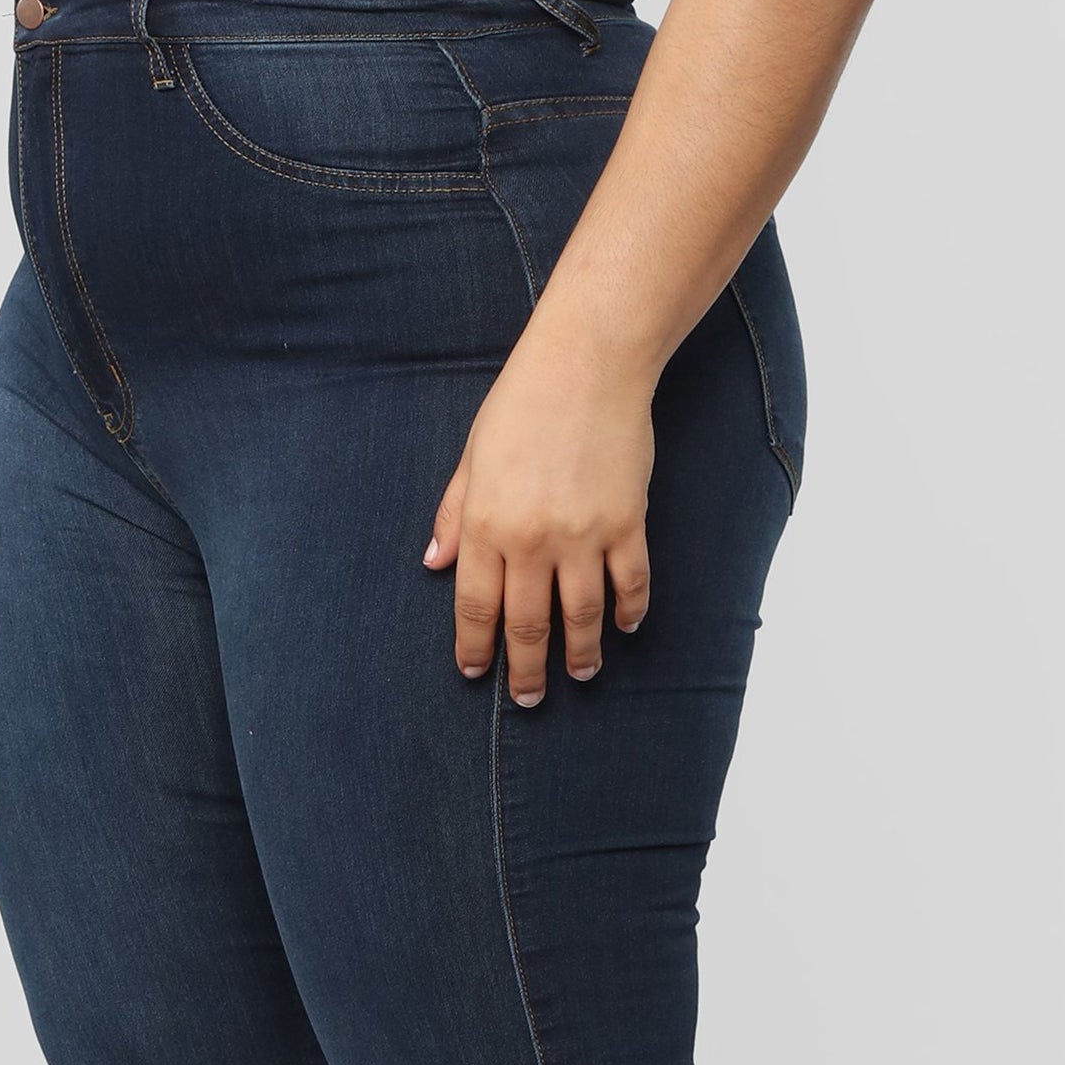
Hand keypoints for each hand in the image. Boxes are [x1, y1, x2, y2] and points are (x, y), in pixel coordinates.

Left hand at [423, 333, 655, 702]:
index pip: (475, 605)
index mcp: (486, 523)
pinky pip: (630, 583)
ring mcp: (583, 535)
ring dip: (580, 653)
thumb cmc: (523, 403)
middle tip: (529, 698)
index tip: (476, 672)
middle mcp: (532, 538)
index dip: (475, 646)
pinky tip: (624, 626)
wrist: (588, 366)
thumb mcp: (473, 456)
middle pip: (527, 624)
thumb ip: (454, 515)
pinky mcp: (626, 523)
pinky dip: (629, 611)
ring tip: (580, 673)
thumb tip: (434, 563)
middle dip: (526, 669)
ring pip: (581, 615)